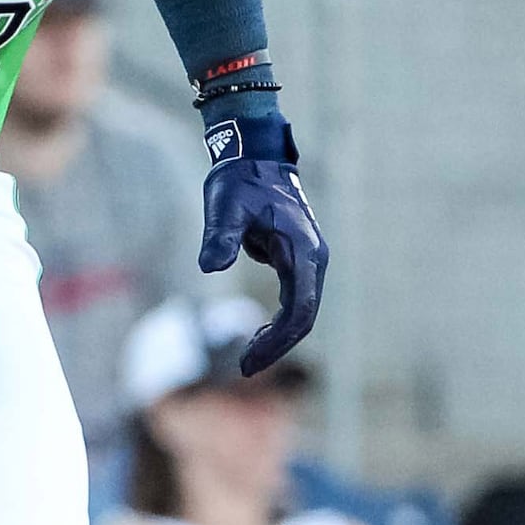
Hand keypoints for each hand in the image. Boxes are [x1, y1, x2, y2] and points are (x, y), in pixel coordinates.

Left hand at [198, 107, 327, 375]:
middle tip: (244, 369)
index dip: (277, 340)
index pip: (300, 309)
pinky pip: (294, 299)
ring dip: (279, 336)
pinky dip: (278, 322)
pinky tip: (256, 336)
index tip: (248, 360)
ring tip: (248, 358)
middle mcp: (313, 259)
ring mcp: (308, 260)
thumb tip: (211, 267)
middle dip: (277, 346)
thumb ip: (220, 236)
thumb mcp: (225, 207)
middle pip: (304, 316)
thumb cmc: (240, 180)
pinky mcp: (297, 259)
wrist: (254, 155)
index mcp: (303, 251)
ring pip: (302, 310)